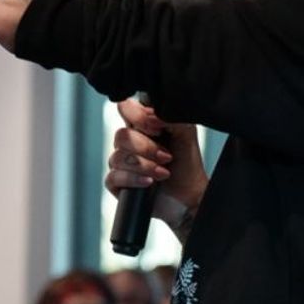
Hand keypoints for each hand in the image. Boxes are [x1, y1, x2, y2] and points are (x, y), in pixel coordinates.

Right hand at [106, 97, 206, 231]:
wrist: (190, 196)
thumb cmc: (186, 164)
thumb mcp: (186, 133)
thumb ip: (170, 117)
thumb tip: (150, 115)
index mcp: (141, 126)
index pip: (125, 108)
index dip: (138, 116)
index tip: (158, 130)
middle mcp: (128, 143)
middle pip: (121, 135)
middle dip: (146, 147)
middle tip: (167, 156)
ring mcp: (121, 163)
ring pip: (118, 157)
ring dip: (145, 166)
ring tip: (163, 173)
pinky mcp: (117, 184)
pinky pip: (113, 177)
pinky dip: (134, 179)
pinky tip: (149, 183)